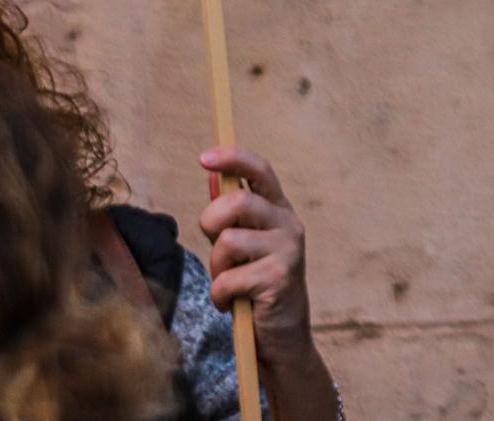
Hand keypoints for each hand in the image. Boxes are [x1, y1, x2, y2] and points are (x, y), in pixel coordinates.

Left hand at [198, 146, 314, 359]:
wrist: (282, 336)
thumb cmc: (256, 286)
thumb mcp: (242, 245)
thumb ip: (229, 214)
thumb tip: (211, 176)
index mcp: (279, 210)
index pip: (260, 171)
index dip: (233, 158)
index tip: (204, 157)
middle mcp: (288, 224)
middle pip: (237, 202)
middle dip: (210, 223)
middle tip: (213, 245)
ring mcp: (287, 250)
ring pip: (228, 241)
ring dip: (216, 268)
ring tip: (227, 283)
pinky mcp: (279, 277)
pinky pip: (228, 278)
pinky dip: (219, 295)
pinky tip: (231, 303)